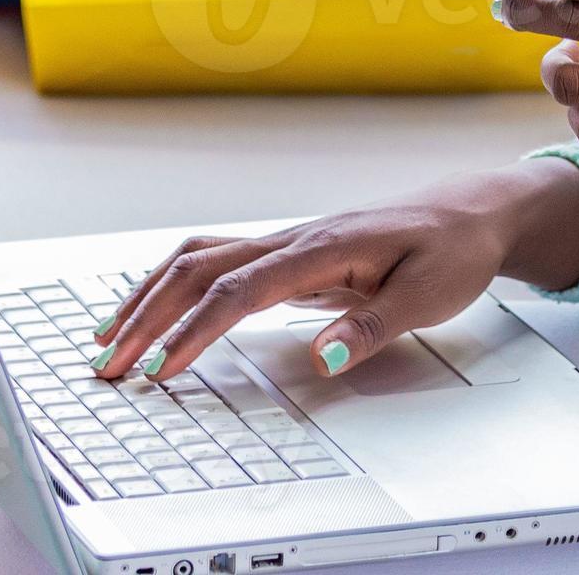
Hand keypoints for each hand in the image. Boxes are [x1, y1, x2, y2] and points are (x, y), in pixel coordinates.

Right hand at [87, 161, 578, 384]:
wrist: (470, 211)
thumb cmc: (452, 249)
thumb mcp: (429, 295)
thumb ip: (371, 325)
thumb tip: (320, 355)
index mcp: (323, 247)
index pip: (240, 289)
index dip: (195, 329)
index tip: (160, 368)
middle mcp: (293, 238)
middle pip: (198, 268)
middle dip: (147, 315)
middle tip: (107, 364)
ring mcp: (286, 242)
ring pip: (197, 258)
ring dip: (148, 296)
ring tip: (108, 338)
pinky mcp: (288, 254)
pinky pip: (215, 263)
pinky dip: (173, 285)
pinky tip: (154, 310)